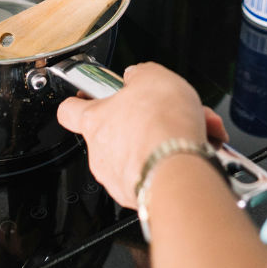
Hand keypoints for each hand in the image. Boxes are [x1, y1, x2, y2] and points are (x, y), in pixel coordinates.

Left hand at [57, 63, 227, 208]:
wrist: (179, 168)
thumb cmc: (161, 125)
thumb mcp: (153, 76)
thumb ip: (140, 74)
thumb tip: (137, 76)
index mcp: (95, 120)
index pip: (69, 110)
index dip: (79, 101)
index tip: (88, 97)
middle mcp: (100, 152)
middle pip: (119, 130)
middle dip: (147, 120)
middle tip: (168, 112)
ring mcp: (118, 176)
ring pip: (144, 151)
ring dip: (168, 138)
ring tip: (195, 129)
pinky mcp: (140, 194)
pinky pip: (158, 171)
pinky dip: (177, 159)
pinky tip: (197, 147)